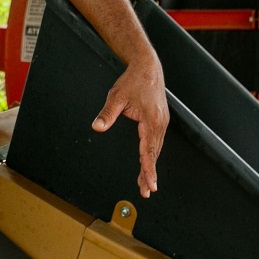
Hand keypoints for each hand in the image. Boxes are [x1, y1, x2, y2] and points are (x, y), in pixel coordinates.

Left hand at [92, 58, 168, 198]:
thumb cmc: (133, 81)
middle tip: (146, 191)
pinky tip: (148, 164)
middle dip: (150, 173)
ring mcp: (161, 123)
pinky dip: (152, 155)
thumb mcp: (117, 96)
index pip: (149, 149)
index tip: (150, 183)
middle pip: (154, 153)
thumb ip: (107, 114)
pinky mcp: (159, 121)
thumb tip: (97, 127)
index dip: (148, 168)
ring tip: (147, 185)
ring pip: (156, 149)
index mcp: (152, 120)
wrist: (147, 68)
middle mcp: (160, 124)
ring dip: (151, 166)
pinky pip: (156, 142)